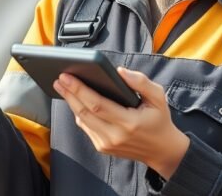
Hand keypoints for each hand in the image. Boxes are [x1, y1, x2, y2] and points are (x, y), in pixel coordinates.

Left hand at [53, 67, 189, 178]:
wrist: (162, 151)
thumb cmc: (159, 120)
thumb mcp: (158, 97)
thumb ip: (140, 82)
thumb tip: (119, 71)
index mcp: (129, 122)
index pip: (97, 104)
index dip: (79, 90)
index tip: (67, 76)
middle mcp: (115, 136)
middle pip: (84, 112)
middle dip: (69, 93)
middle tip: (59, 78)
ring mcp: (107, 144)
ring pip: (82, 120)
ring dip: (70, 102)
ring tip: (62, 86)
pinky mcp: (102, 147)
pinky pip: (86, 127)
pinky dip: (79, 112)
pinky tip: (74, 100)